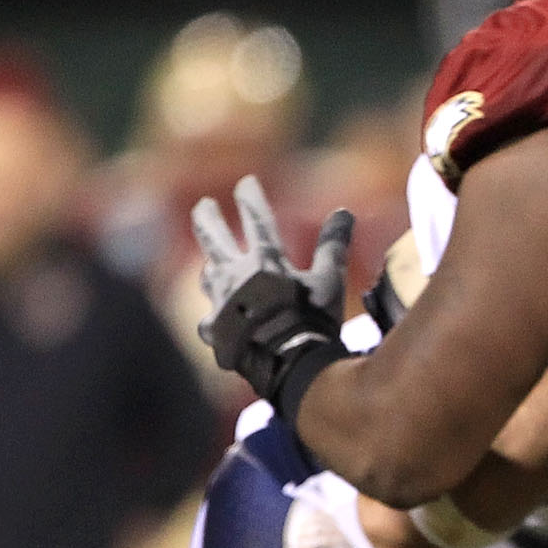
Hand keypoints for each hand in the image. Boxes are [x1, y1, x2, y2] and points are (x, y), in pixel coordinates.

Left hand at [192, 175, 353, 413]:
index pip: (256, 219)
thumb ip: (333, 246)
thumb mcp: (330, 281)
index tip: (246, 182)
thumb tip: (344, 212)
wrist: (288, 365)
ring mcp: (220, 303)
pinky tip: (213, 323)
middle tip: (203, 206)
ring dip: (211, 266)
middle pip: (214, 239)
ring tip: (211, 264)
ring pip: (208, 276)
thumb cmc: (311, 320)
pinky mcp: (214, 331)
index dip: (251, 197)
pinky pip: (209, 321)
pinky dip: (214, 319)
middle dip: (208, 218)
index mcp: (265, 260)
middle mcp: (235, 276)